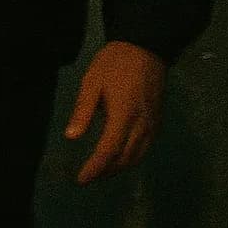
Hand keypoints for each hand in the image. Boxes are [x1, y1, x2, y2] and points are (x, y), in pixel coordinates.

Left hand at [64, 40, 166, 183]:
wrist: (145, 48)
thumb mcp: (91, 82)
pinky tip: (119, 157)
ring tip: (100, 171)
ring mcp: (152, 124)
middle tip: (88, 177)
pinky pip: (145, 147)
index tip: (81, 179)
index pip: (109, 150)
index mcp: (123, 115)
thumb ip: (83, 111)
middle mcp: (141, 124)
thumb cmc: (113, 63)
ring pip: (137, 155)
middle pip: (125, 158)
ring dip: (119, 167)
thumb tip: (71, 137)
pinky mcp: (157, 121)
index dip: (95, 168)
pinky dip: (131, 157)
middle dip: (106, 171)